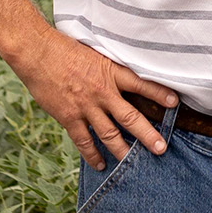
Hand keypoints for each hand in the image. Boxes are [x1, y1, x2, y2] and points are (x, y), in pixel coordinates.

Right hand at [12, 28, 176, 169]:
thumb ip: (109, 67)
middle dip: (147, 134)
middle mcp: (102, 91)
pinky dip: (92, 155)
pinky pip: (84, 141)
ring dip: (123, 151)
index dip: (159, 93)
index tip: (175, 103)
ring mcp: (85, 106)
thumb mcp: (95, 52)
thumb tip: (125, 76)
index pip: (141, 83)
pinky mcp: (69, 117)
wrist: (37, 52)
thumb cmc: (65, 48)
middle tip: (161, 148)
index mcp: (110, 72)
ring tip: (135, 163)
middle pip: (130, 116)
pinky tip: (100, 164)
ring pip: (109, 134)